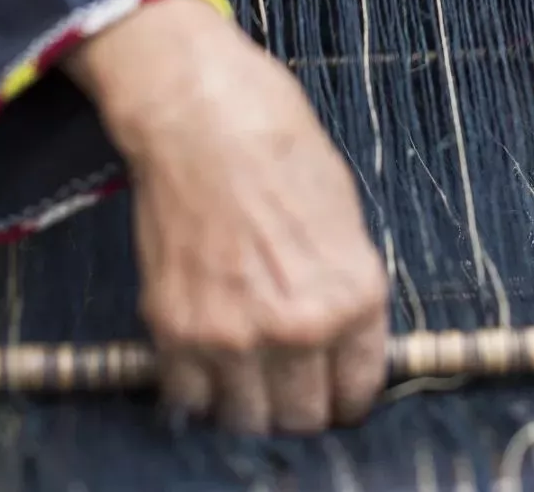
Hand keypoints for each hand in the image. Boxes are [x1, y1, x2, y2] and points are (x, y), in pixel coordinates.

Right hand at [65, 0, 387, 432]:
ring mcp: (233, 335)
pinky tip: (207, 355)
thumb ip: (343, 284)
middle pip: (304, 417)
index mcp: (353, 295)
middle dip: (301, 401)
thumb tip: (343, 332)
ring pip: (247, 420)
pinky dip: (197, 386)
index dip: (346, 392)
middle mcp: (299, 327)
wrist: (200, 113)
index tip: (334, 389)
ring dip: (249, 401)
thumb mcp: (343, 211)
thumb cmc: (275, 141)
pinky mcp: (176, 329)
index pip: (358, 390)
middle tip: (290, 379)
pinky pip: (189, 397)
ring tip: (248, 370)